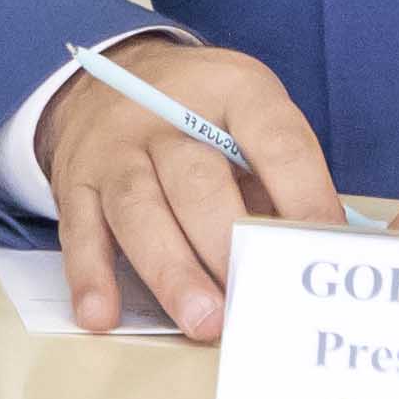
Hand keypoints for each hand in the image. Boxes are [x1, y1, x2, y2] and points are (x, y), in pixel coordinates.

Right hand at [36, 37, 340, 343]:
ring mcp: (114, 147)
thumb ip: (281, 178)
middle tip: (253, 302)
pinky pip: (78, 229)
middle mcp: (165, 112)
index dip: (304, 195)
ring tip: (202, 321)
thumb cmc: (204, 116)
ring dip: (171, 269)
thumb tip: (316, 254)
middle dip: (226, 245)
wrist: (110, 78)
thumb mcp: (252, 118)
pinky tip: (102, 315)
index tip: (323, 251)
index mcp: (232, 89)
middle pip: (196, 180)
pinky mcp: (75, 181)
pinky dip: (89, 276)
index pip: (275, 140)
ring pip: (139, 208)